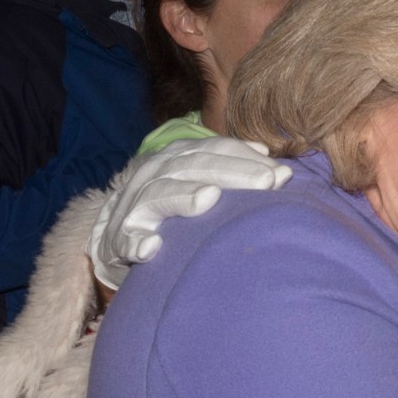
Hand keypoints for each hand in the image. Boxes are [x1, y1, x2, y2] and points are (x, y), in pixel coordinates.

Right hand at [88, 137, 292, 288]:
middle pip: (192, 167)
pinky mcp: (119, 238)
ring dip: (183, 196)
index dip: (245, 157)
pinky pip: (126, 240)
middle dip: (231, 172)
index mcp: (176, 158)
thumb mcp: (197, 179)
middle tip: (265, 181)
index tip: (279, 173)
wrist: (118, 230)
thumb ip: (232, 168)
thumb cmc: (170, 205)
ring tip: (209, 198)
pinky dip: (137, 242)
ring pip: (159, 195)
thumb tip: (272, 160)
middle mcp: (154, 175)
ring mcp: (135, 206)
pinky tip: (152, 247)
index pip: (213, 150)